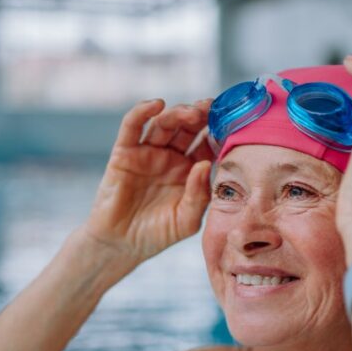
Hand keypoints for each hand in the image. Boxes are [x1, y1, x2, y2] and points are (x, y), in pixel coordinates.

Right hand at [83, 98, 215, 265]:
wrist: (121, 245)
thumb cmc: (156, 235)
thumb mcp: (187, 221)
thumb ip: (199, 196)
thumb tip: (206, 165)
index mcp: (190, 171)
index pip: (207, 144)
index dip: (218, 133)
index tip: (231, 124)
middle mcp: (171, 158)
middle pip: (188, 128)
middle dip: (201, 115)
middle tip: (212, 108)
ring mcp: (148, 153)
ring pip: (164, 123)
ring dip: (178, 113)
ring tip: (192, 113)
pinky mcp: (124, 152)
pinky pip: (132, 126)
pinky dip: (142, 111)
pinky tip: (156, 105)